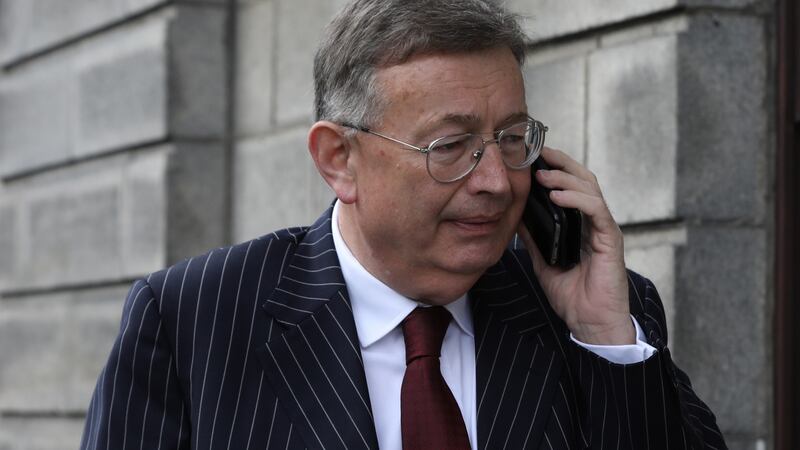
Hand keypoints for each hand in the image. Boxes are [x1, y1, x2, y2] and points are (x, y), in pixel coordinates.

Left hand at [517, 147, 633, 344]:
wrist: (591, 323)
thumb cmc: (572, 295)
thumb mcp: (543, 261)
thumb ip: (533, 237)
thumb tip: (513, 215)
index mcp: (581, 223)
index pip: (572, 186)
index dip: (556, 168)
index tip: (533, 156)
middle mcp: (595, 221)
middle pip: (583, 179)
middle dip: (561, 163)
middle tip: (538, 153)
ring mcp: (604, 228)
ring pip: (590, 189)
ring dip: (565, 179)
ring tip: (542, 176)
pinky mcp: (610, 240)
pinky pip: (596, 210)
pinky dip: (577, 200)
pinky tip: (557, 196)